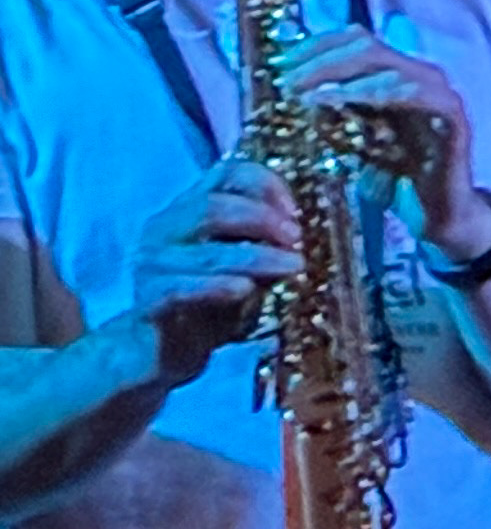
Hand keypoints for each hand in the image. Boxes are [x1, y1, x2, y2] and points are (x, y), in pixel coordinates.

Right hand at [124, 156, 302, 385]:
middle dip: (262, 220)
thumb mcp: (246, 273)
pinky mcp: (148, 300)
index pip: (225, 174)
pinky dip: (218, 286)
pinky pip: (182, 288)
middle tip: (297, 239)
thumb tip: (303, 238)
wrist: (160, 354)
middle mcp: (163, 230)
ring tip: (293, 267)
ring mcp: (150, 264)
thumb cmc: (208, 309)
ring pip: (204, 250)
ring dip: (255, 257)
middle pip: (212, 206)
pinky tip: (246, 290)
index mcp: (187, 212)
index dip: (265, 185)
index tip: (297, 211)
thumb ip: (266, 250)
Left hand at [281, 22, 484, 245]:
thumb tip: (292, 88)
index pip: (353, 41)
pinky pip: (420, 94)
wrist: (438, 213)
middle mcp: (421, 74)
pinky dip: (382, 93)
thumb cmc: (395, 174)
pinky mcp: (454, 117)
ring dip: (344, 77)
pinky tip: (352, 102)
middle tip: (287, 82)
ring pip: (389, 65)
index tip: (279, 64)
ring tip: (309, 95)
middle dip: (321, 62)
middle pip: (366, 46)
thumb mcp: (353, 136)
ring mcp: (440, 93)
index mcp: (397, 73)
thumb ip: (333, 109)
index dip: (314, 47)